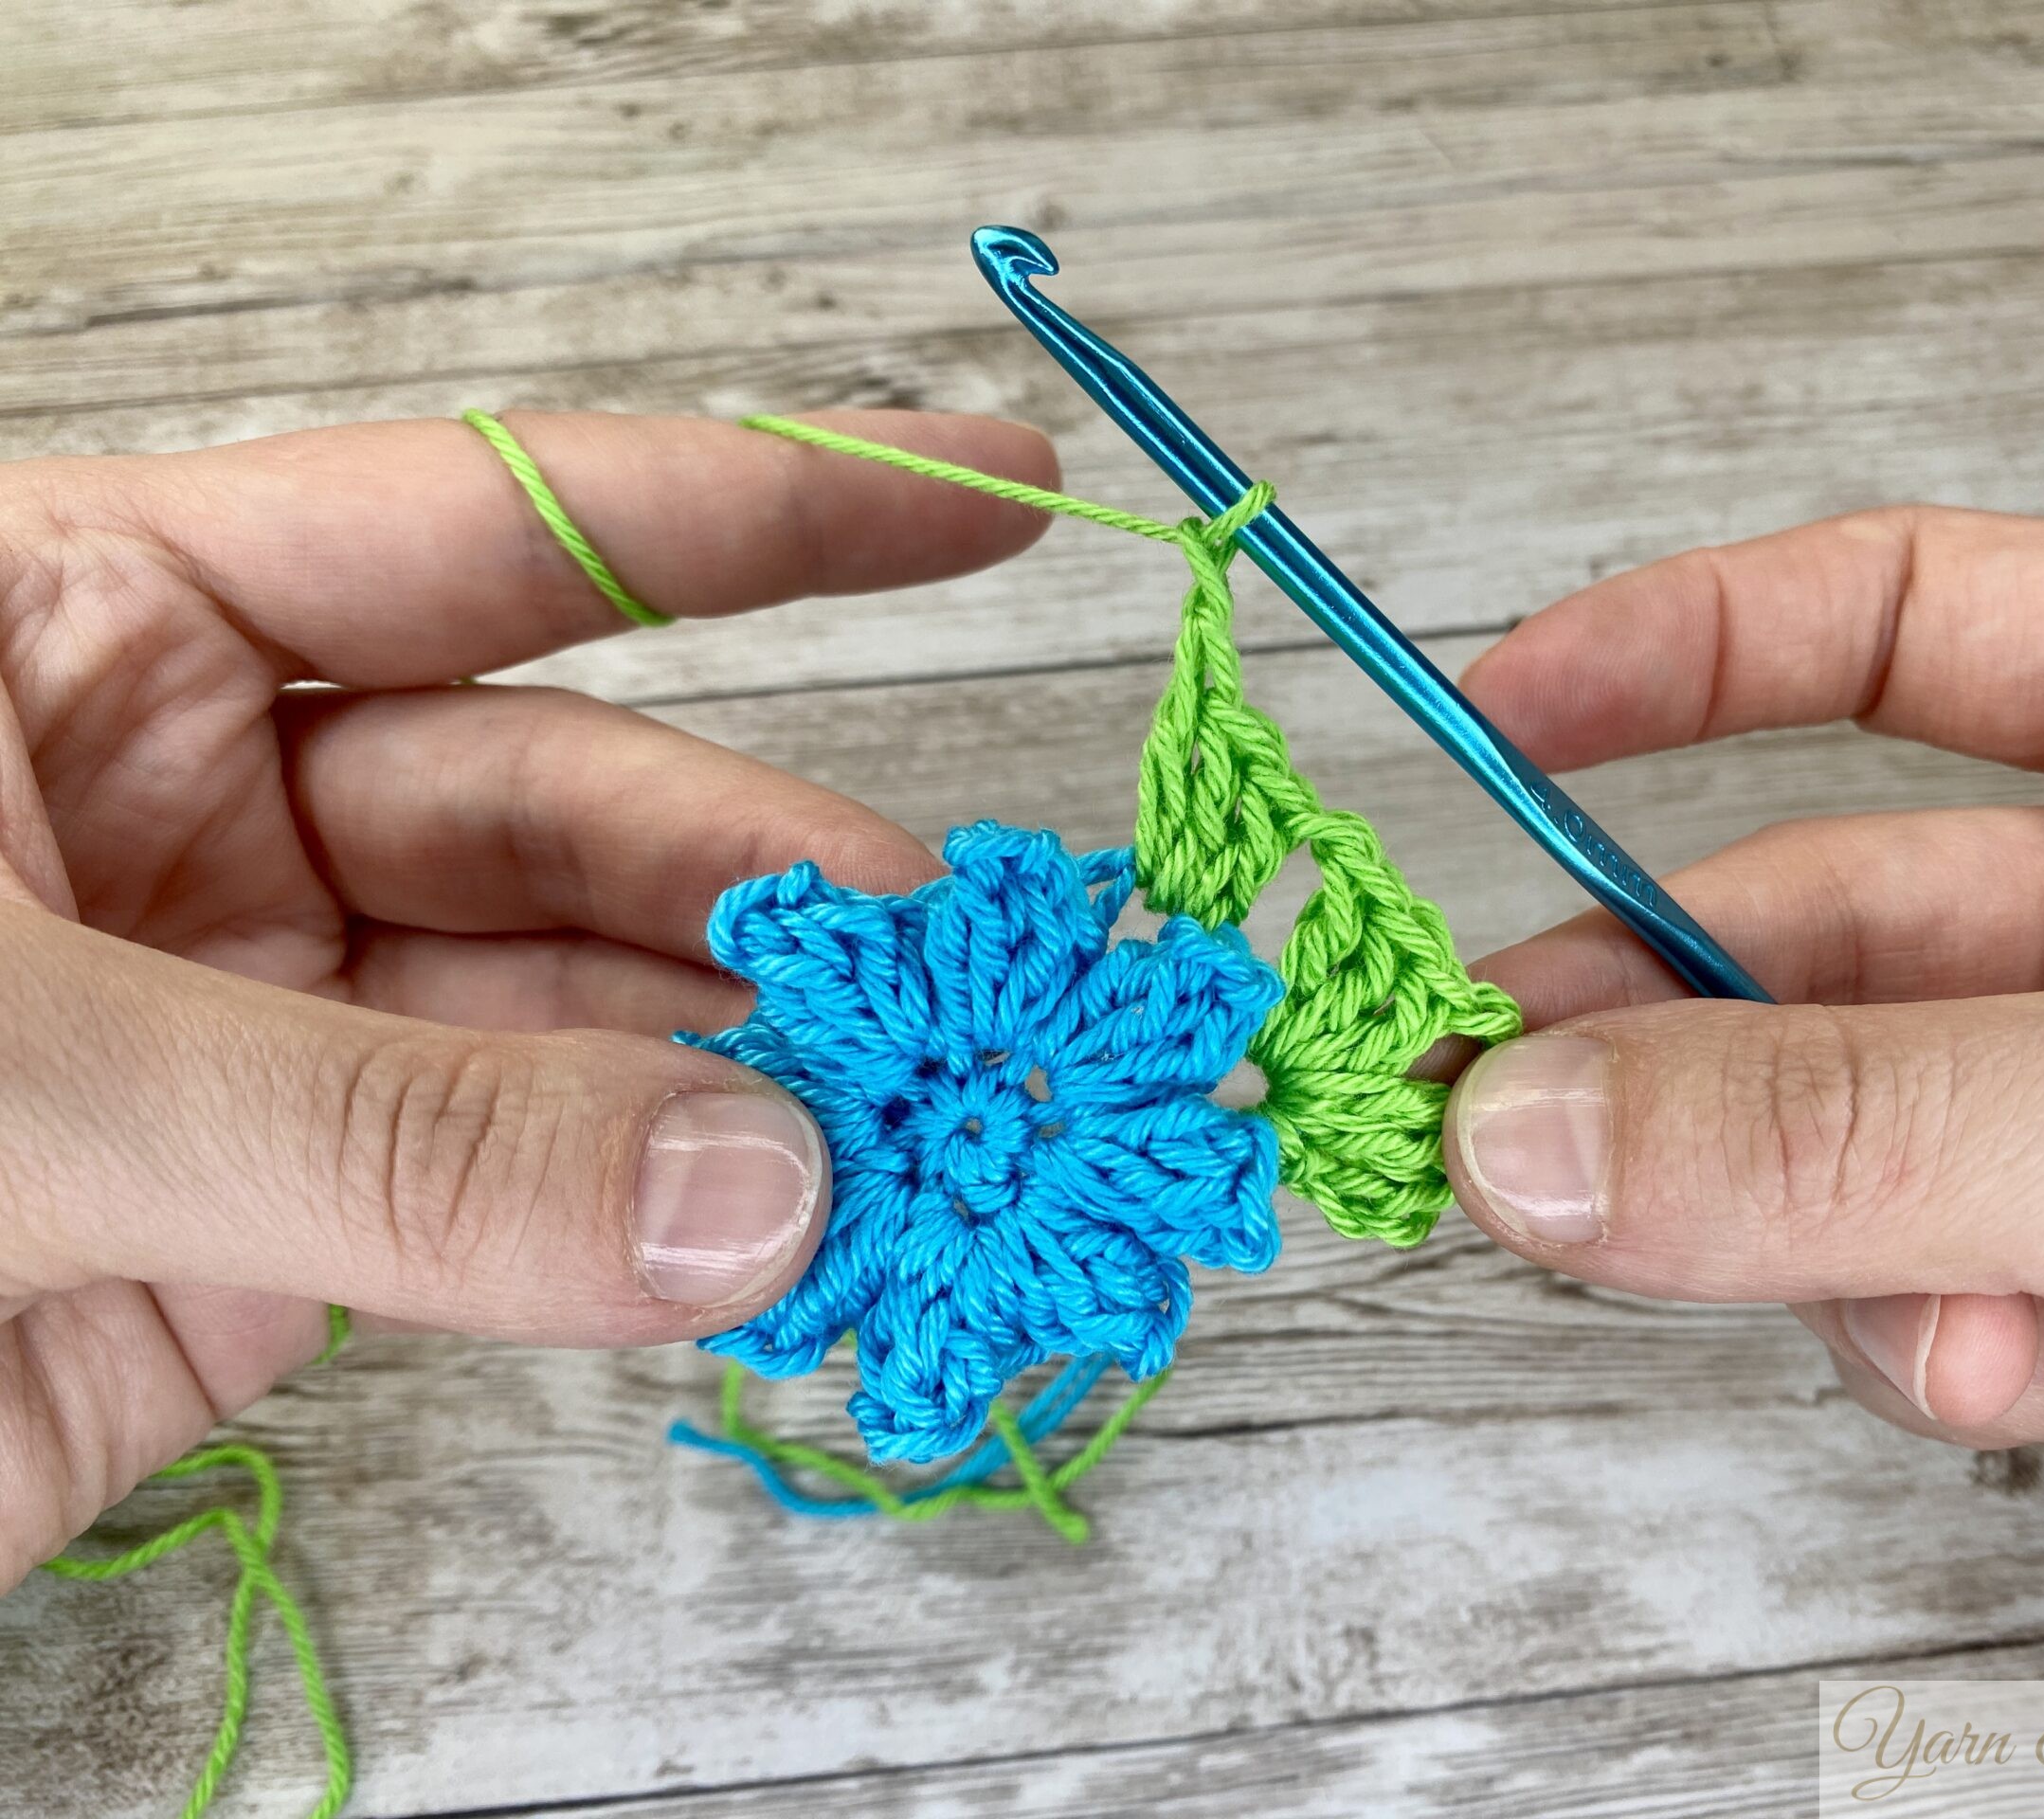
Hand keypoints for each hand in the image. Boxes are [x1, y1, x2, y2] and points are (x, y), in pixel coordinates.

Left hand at [0, 409, 1052, 1583]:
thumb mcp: (6, 1072)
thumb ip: (391, 1135)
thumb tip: (759, 1189)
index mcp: (72, 622)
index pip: (479, 529)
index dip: (753, 508)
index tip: (980, 497)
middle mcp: (181, 795)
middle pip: (560, 798)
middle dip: (773, 876)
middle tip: (962, 966)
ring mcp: (243, 1013)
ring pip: (566, 1013)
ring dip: (749, 1070)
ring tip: (923, 1117)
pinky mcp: (264, 1224)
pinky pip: (520, 1193)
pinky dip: (663, 1224)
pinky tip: (794, 1228)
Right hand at [1443, 508, 2043, 1678]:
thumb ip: (1880, 1123)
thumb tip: (1550, 1121)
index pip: (1925, 622)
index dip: (1688, 648)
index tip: (1500, 711)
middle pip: (1836, 917)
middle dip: (1678, 1013)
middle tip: (1494, 1082)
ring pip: (1849, 1134)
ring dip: (1832, 1220)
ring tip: (1933, 1298)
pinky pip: (1913, 1291)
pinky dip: (1939, 1344)